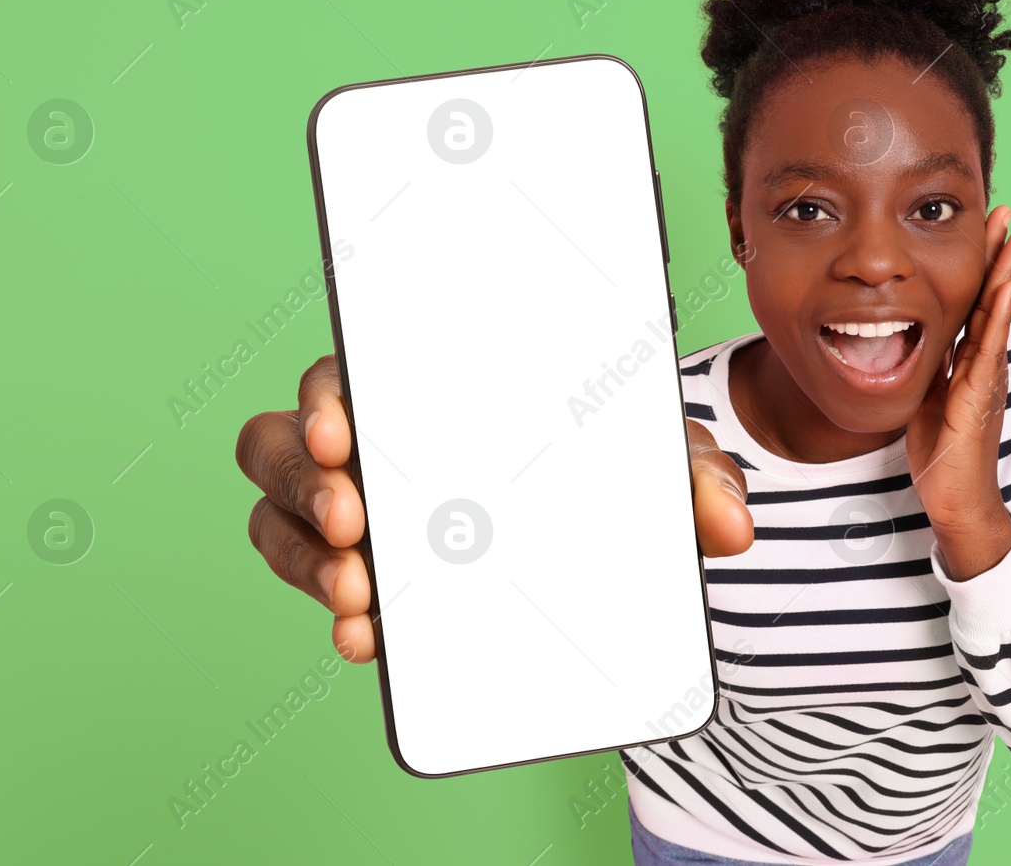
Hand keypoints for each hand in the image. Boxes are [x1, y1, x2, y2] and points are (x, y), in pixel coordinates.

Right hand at [238, 358, 756, 663]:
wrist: (605, 537)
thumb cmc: (605, 466)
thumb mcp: (654, 458)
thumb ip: (691, 475)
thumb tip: (731, 528)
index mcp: (423, 386)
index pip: (345, 370)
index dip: (327, 395)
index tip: (344, 431)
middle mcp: (372, 443)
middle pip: (282, 443)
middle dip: (303, 479)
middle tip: (353, 520)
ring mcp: (356, 511)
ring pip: (280, 519)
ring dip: (304, 556)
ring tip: (360, 594)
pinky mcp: (362, 574)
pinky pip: (315, 584)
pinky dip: (335, 611)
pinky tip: (364, 639)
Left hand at [906, 206, 1010, 576]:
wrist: (956, 501)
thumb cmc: (942, 454)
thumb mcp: (927, 398)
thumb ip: (927, 369)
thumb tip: (909, 343)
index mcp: (968, 362)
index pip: (973, 302)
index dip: (979, 265)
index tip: (984, 227)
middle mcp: (983, 364)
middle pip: (990, 298)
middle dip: (998, 254)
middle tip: (1008, 212)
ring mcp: (986, 378)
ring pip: (995, 316)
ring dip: (1005, 273)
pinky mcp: (979, 398)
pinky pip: (988, 351)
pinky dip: (995, 318)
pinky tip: (1003, 289)